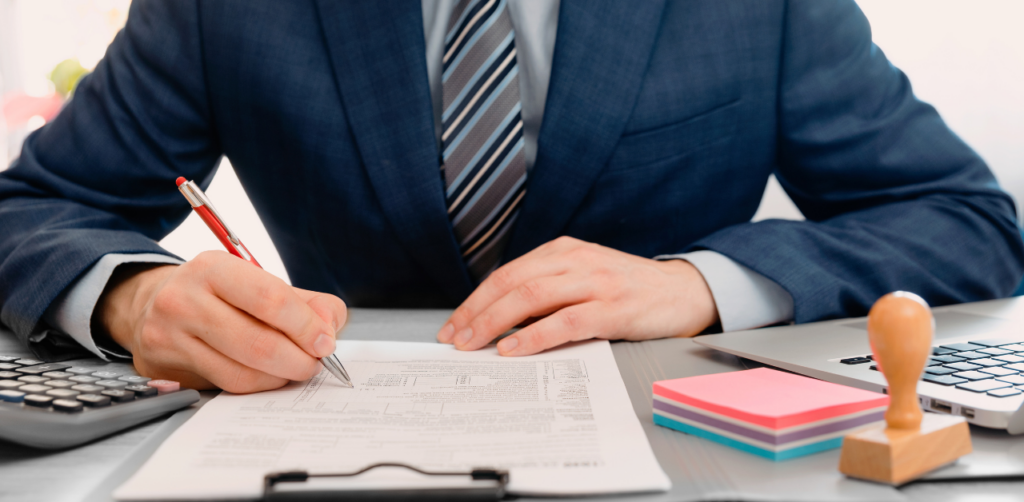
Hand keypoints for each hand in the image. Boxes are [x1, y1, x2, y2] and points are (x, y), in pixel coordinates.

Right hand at [96, 251, 346, 392]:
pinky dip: (257, 386)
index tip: (325, 342)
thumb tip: (328, 329)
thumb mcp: (257, 281)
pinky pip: (224, 387)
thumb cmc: (218, 293)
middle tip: (315, 363)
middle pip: (258, 343)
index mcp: (212, 268)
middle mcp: (183, 300)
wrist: (150, 304)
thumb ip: (305, 302)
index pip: (270, 299)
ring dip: (280, 377)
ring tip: (294, 370)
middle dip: (299, 360)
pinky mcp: (164, 369)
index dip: (305, 326)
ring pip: (241, 373)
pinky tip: (268, 376)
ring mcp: (168, 337)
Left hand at [436, 236, 718, 355]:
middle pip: (511, 283)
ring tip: (475, 344)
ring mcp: (595, 282)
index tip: (453, 326)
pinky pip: (564, 321)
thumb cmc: (628, 289)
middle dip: (476, 313)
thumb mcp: (583, 276)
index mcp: (563, 250)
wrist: (683, 292)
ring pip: (531, 297)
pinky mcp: (612, 308)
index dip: (474, 301)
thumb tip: (499, 319)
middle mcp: (575, 260)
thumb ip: (547, 289)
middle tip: (455, 339)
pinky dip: (533, 336)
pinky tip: (514, 349)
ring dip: (495, 323)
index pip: (506, 274)